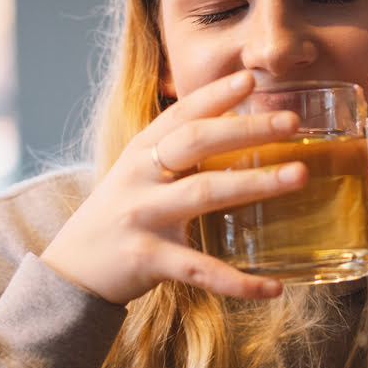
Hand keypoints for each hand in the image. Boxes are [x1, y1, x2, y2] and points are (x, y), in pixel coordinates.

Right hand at [41, 71, 305, 305]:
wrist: (69, 273)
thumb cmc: (119, 217)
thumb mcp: (139, 176)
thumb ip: (177, 156)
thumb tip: (237, 132)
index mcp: (140, 152)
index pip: (181, 113)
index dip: (215, 95)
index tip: (250, 79)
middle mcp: (140, 177)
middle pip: (198, 142)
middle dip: (247, 129)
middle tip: (292, 121)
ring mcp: (142, 216)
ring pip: (205, 193)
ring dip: (257, 183)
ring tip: (299, 176)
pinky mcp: (147, 259)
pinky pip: (201, 269)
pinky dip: (239, 282)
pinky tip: (274, 288)